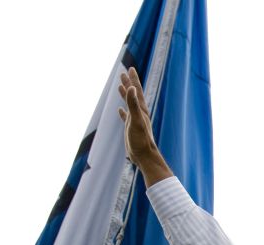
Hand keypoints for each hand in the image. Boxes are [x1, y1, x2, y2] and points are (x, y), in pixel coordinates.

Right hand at [116, 68, 171, 183]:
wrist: (144, 156)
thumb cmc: (141, 139)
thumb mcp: (136, 120)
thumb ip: (133, 104)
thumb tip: (131, 88)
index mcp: (141, 110)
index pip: (136, 91)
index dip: (133, 80)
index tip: (130, 69)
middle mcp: (139, 113)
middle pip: (133, 95)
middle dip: (129, 83)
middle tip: (124, 73)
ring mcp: (135, 120)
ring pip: (130, 104)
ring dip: (125, 95)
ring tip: (121, 87)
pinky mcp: (131, 129)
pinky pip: (126, 117)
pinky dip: (123, 111)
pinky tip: (120, 110)